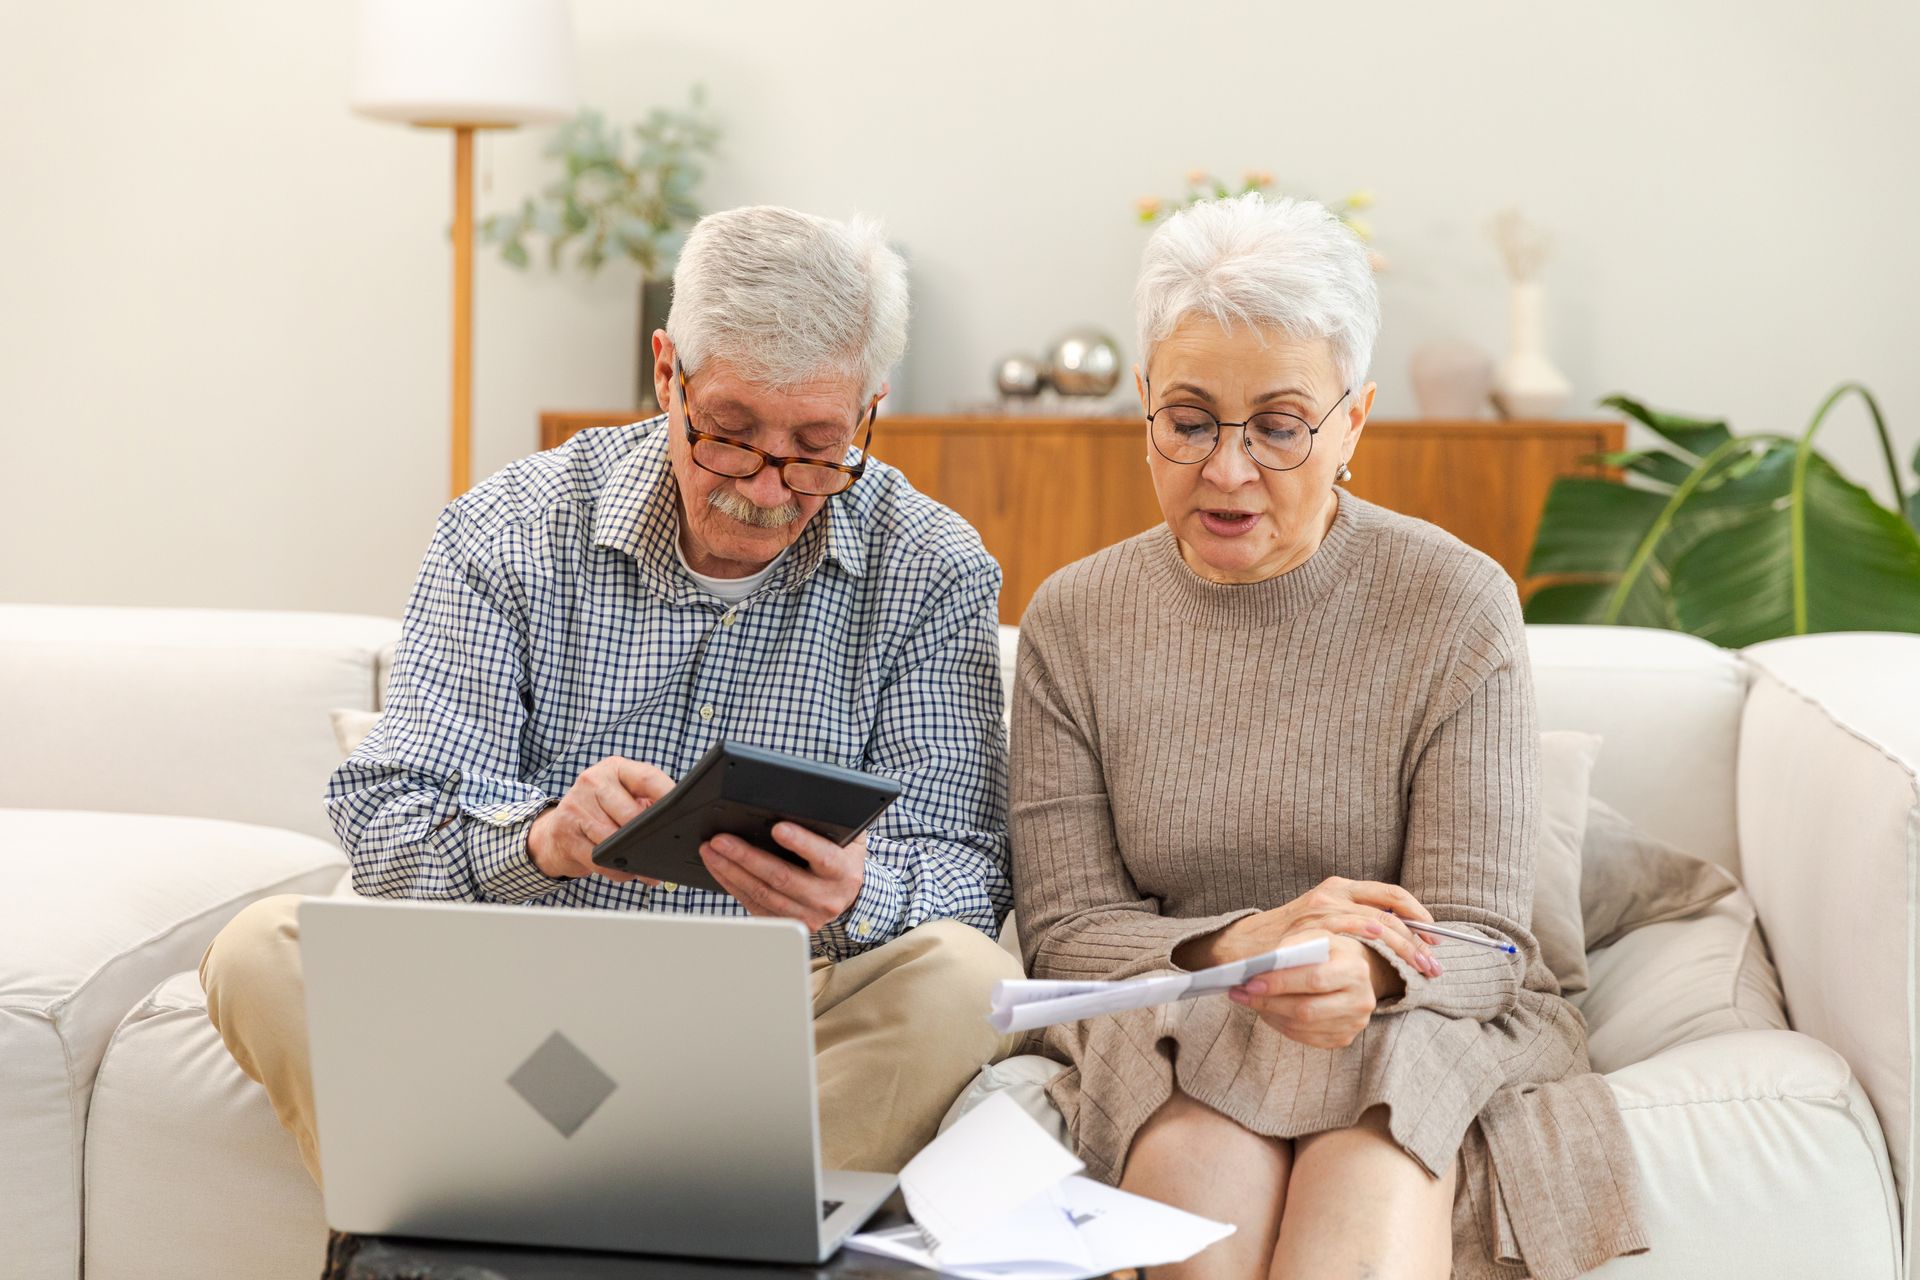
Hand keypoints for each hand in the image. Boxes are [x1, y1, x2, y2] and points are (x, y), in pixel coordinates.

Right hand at [527, 756, 675, 882]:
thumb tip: (681, 826)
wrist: (556, 830)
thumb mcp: (624, 797)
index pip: (648, 778)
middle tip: (664, 852)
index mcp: (615, 768)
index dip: (668, 796)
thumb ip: (650, 803)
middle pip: (631, 813)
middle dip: (649, 837)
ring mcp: (576, 806)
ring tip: (646, 867)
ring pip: (614, 839)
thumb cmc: (601, 812)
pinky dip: (617, 869)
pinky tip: (625, 870)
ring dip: (634, 858)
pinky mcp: (565, 832)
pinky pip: (599, 859)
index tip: (685, 813)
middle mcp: (593, 781)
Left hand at [699, 823, 865, 931]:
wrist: (844, 893)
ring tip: (711, 851)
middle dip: (746, 856)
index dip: (800, 843)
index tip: (777, 828)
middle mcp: (826, 898)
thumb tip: (801, 802)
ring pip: (762, 893)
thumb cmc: (840, 856)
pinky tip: (719, 868)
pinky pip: (753, 904)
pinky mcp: (785, 923)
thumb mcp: (846, 836)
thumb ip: (830, 822)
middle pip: (781, 878)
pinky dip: (732, 885)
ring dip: (731, 871)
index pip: (822, 856)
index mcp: (843, 872)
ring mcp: (805, 915)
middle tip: (721, 840)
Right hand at [1174, 876, 1442, 979]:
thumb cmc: (1286, 941)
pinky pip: (1350, 933)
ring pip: (1376, 923)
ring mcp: (1320, 911)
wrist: (1241, 949)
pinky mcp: (1309, 929)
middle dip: (1416, 941)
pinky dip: (1372, 946)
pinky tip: (1387, 961)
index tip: (1435, 940)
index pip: (1390, 895)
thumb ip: (1352, 924)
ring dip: (1402, 948)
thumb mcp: (1322, 924)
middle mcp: (1332, 895)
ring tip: (1419, 972)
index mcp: (1339, 889)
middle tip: (1433, 966)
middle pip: (1389, 912)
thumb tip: (1395, 937)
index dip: (1417, 915)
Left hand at [1230, 932, 1382, 1049]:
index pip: (1314, 979)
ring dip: (1270, 1014)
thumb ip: (1292, 947)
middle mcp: (1361, 999)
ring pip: (1303, 1027)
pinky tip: (1268, 1011)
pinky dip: (1280, 1025)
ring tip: (1249, 1001)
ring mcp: (1354, 1023)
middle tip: (1240, 993)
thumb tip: (1263, 964)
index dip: (1280, 983)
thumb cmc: (1328, 951)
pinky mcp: (1344, 1038)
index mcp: (1355, 969)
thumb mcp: (1315, 937)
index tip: (1251, 982)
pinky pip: (1305, 1038)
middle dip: (1269, 1002)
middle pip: (1307, 1010)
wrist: (1354, 971)